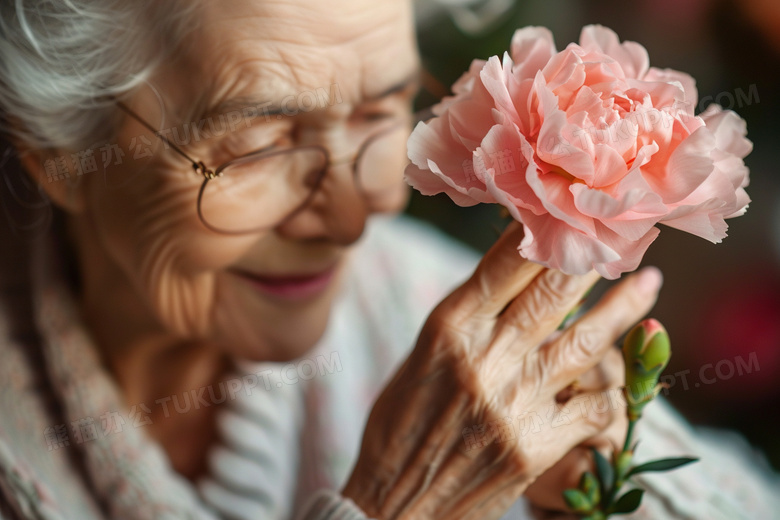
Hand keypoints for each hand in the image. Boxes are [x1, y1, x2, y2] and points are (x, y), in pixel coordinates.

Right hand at [342, 221, 662, 518]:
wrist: (396, 501)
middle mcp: (483, 359)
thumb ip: (464, 324)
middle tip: (620, 232)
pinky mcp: (537, 446)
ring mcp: (514, 403)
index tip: (566, 209)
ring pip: (585, 341)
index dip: (540, 232)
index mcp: (446, 331)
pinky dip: (609, 389)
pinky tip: (619, 375)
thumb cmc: (400, 428)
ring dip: (623, 308)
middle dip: (591, 257)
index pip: (502, 265)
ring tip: (649, 283)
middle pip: (551, 292)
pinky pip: (593, 405)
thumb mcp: (418, 361)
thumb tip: (507, 284)